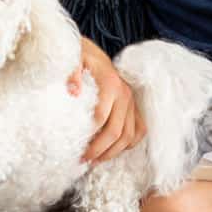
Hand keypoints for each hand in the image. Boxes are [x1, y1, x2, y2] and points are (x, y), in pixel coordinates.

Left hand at [77, 38, 145, 162]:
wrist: (91, 50)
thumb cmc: (79, 55)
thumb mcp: (72, 58)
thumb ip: (72, 73)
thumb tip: (73, 92)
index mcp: (110, 84)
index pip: (101, 120)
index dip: (90, 140)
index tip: (77, 152)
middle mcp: (125, 94)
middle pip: (116, 131)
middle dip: (100, 151)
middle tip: (84, 161)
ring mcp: (131, 101)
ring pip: (129, 135)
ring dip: (114, 152)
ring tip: (96, 161)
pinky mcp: (134, 105)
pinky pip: (139, 129)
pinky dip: (130, 143)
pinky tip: (115, 151)